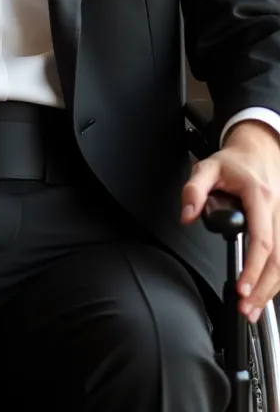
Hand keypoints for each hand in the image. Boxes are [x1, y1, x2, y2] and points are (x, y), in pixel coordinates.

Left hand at [181, 121, 279, 322]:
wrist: (258, 149)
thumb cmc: (236, 161)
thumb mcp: (207, 167)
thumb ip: (193, 190)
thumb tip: (187, 214)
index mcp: (259, 196)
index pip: (262, 239)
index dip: (254, 267)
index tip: (242, 286)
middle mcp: (276, 209)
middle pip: (279, 258)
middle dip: (264, 288)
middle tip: (246, 308)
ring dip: (271, 288)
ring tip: (252, 307)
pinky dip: (276, 277)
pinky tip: (264, 291)